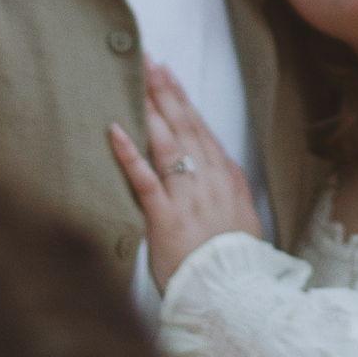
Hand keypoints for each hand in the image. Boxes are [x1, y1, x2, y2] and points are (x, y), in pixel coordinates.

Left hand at [108, 63, 263, 291]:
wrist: (235, 295)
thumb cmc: (237, 262)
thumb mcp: (242, 218)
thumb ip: (229, 191)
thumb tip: (219, 172)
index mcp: (227, 177)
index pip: (201, 128)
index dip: (183, 99)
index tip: (169, 74)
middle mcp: (208, 179)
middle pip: (184, 125)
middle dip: (164, 91)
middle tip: (148, 61)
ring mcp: (187, 196)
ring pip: (166, 142)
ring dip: (149, 109)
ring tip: (134, 81)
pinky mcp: (164, 217)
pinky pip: (144, 179)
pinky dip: (129, 152)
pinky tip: (115, 129)